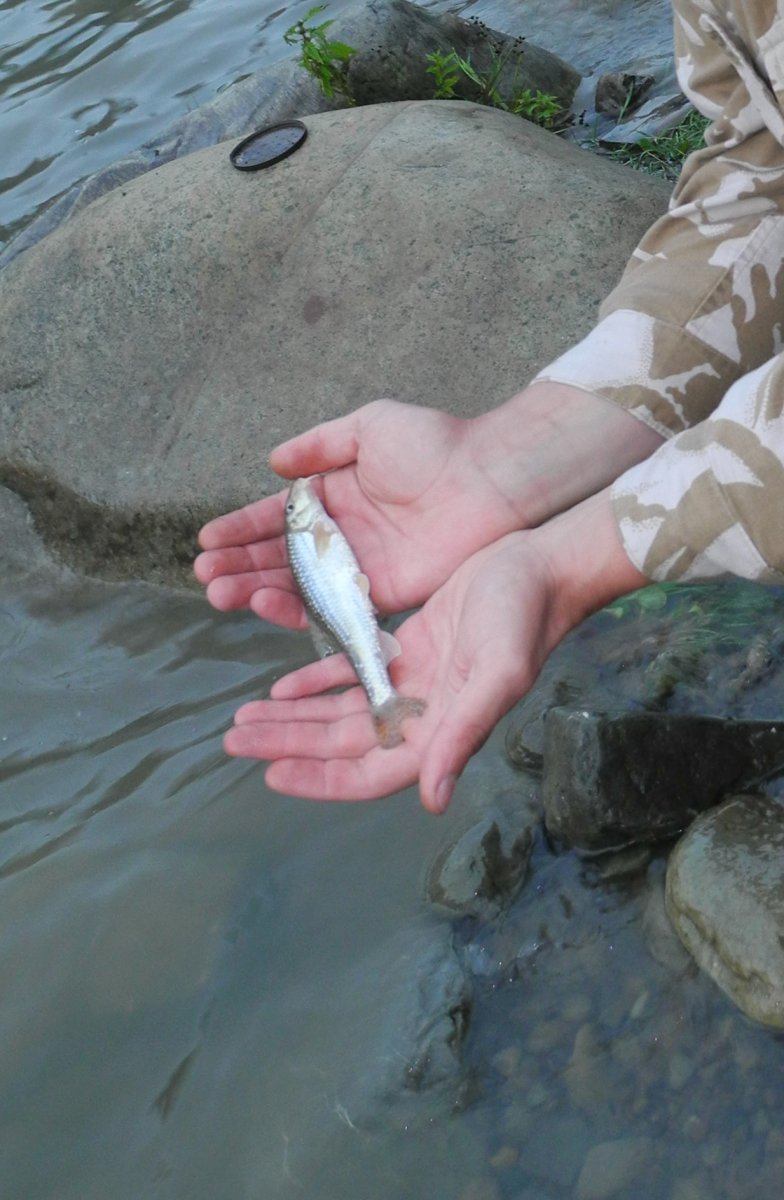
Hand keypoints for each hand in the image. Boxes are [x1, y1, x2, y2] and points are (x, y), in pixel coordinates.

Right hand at [194, 398, 517, 625]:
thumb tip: (273, 462)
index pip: (276, 519)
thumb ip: (320, 446)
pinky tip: (264, 604)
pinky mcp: (381, 595)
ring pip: (297, 585)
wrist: (486, 479)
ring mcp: (360, 568)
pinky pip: (332, 607)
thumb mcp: (369, 427)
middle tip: (205, 576)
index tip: (206, 541)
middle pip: (278, 557)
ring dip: (255, 590)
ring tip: (220, 593)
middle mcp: (342, 537)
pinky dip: (297, 610)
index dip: (240, 530)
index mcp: (335, 496)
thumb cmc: (434, 444)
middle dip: (238, 566)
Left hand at [223, 492, 647, 811]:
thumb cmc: (523, 618)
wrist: (541, 566)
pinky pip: (352, 672)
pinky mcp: (408, 647)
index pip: (369, 772)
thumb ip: (462, 736)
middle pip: (341, 742)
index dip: (320, 779)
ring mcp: (413, 683)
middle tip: (232, 739)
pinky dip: (316, 681)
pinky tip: (281, 687)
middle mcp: (422, 715)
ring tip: (243, 717)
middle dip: (287, 743)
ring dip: (292, 716)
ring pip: (340, 710)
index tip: (270, 775)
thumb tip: (434, 801)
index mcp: (440, 731)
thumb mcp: (496, 676)